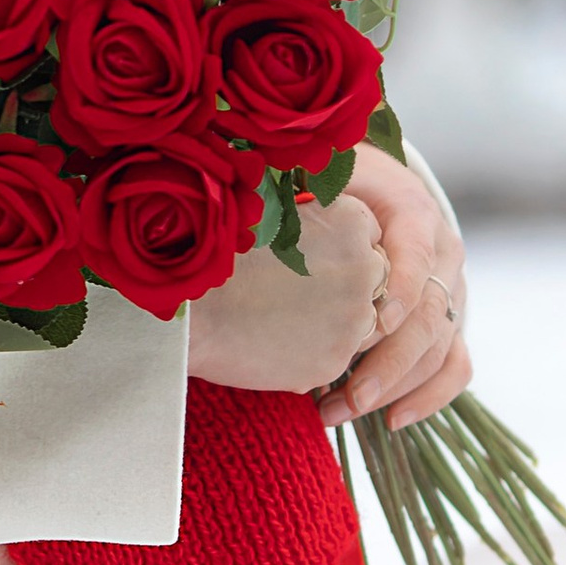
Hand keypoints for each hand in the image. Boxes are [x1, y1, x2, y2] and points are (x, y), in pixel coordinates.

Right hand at [187, 190, 385, 394]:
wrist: (189, 310)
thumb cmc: (217, 249)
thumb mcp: (268, 209)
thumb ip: (306, 207)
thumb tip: (313, 203)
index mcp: (349, 222)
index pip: (368, 231)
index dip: (340, 241)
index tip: (312, 249)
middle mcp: (364, 269)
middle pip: (376, 275)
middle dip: (349, 280)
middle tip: (301, 284)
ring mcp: (353, 319)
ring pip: (363, 319)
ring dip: (337, 318)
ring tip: (286, 312)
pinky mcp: (334, 361)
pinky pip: (338, 353)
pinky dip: (315, 349)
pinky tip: (276, 338)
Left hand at [316, 146, 469, 435]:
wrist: (373, 186)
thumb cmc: (336, 183)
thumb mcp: (323, 174)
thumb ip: (306, 191)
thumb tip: (261, 208)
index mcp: (414, 212)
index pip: (416, 257)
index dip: (399, 294)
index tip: (372, 325)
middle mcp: (442, 254)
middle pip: (429, 317)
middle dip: (387, 364)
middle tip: (345, 397)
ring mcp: (451, 292)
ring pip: (441, 350)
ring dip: (394, 390)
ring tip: (340, 412)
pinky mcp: (450, 323)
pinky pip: (455, 366)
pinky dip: (429, 397)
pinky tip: (390, 422)